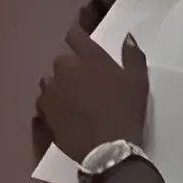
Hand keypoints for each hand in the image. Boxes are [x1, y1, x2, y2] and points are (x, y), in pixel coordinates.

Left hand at [35, 25, 153, 164]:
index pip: (75, 35)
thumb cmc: (126, 111)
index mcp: (90, 58)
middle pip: (63, 61)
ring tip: (73, 102)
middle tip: (85, 85)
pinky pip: (44, 100)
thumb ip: (133, 56)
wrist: (108, 148)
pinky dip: (52, 104)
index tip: (78, 41)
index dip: (75, 36)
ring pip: (51, 81)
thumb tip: (128, 37)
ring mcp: (52, 88)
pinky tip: (64, 115)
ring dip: (59, 86)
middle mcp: (66, 68)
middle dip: (71, 69)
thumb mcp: (138, 82)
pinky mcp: (44, 108)